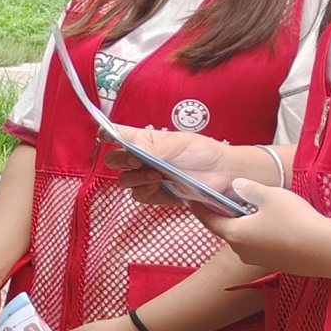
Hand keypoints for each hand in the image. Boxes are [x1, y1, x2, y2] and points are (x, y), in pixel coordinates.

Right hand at [101, 126, 234, 204]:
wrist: (224, 174)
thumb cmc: (204, 152)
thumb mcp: (177, 143)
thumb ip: (151, 148)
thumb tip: (130, 149)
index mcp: (144, 140)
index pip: (116, 134)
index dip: (106, 134)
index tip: (106, 137)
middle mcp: (142, 158)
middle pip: (114, 159)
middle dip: (120, 160)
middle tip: (136, 160)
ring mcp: (147, 177)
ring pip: (124, 180)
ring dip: (136, 178)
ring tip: (156, 176)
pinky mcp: (155, 194)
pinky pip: (138, 196)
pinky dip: (143, 191)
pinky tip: (156, 186)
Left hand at [203, 179, 330, 272]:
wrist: (326, 250)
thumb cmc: (295, 221)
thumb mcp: (270, 196)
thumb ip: (249, 189)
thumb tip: (237, 185)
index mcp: (235, 234)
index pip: (209, 220)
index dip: (199, 208)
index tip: (190, 200)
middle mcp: (242, 251)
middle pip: (227, 230)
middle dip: (226, 216)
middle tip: (226, 202)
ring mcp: (259, 260)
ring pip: (246, 240)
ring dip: (247, 226)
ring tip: (255, 212)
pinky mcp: (276, 264)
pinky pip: (263, 247)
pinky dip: (263, 236)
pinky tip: (275, 227)